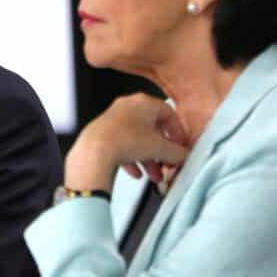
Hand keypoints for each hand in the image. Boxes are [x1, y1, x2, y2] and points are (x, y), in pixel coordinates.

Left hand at [65, 93, 189, 192]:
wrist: (94, 151)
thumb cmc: (123, 141)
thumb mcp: (160, 148)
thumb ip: (177, 153)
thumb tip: (182, 156)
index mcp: (143, 102)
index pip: (169, 114)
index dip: (177, 132)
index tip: (180, 146)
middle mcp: (127, 107)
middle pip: (152, 129)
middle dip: (161, 150)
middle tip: (167, 162)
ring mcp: (112, 119)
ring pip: (137, 139)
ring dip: (148, 158)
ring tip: (154, 174)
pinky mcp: (102, 133)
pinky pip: (121, 146)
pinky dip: (131, 159)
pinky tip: (136, 173)